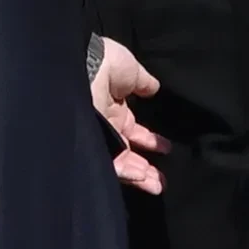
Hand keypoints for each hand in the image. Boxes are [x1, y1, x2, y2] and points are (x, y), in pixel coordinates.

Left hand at [91, 37, 171, 193]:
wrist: (83, 66)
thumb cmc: (105, 63)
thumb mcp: (130, 69)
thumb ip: (143, 82)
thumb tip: (154, 88)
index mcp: (112, 106)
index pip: (132, 129)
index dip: (148, 140)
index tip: (165, 148)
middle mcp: (103, 123)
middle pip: (126, 150)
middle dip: (145, 166)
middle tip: (161, 178)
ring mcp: (96, 135)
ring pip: (120, 162)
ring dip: (140, 175)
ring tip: (158, 185)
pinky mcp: (91, 146)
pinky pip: (110, 165)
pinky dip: (127, 174)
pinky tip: (143, 179)